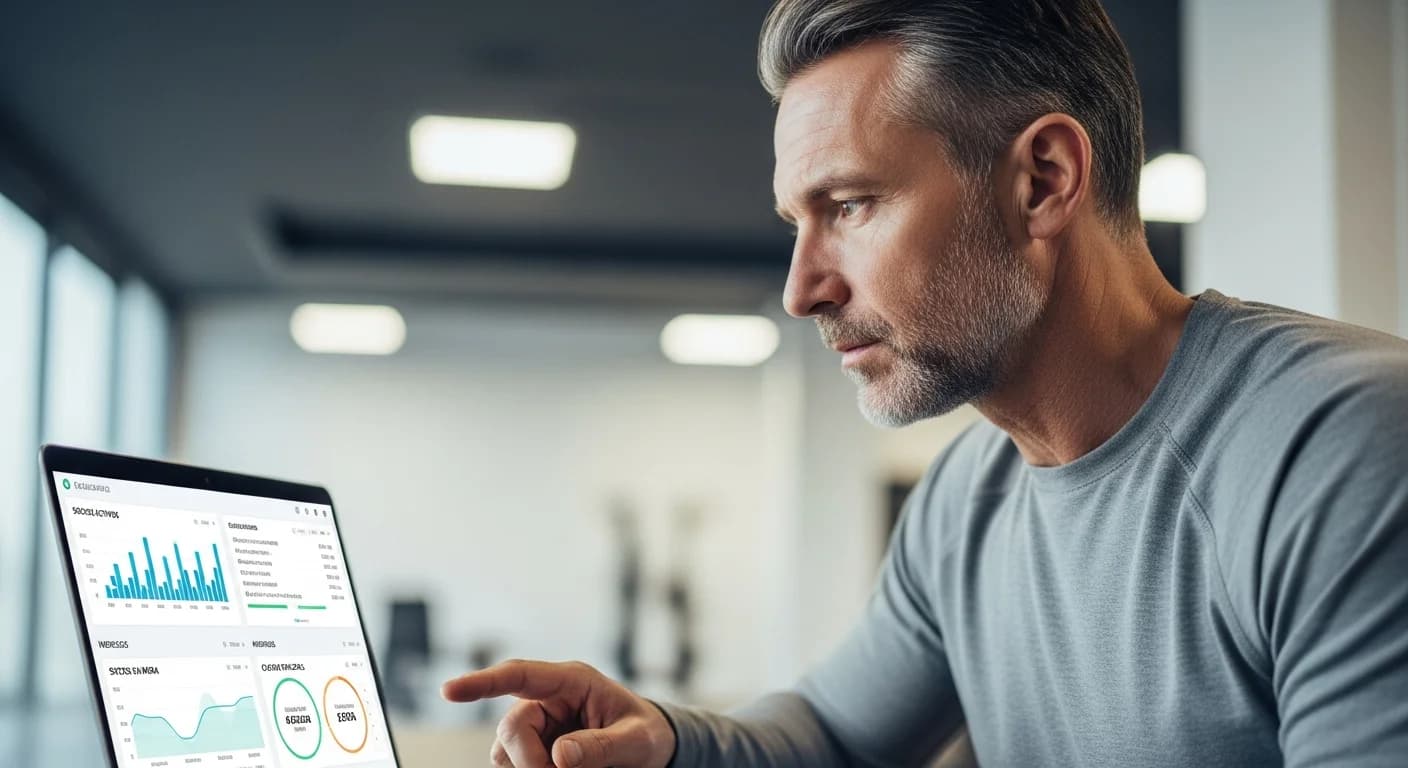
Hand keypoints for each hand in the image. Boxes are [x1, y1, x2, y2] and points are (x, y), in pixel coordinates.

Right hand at [442, 659, 676, 767]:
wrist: (654, 748)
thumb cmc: (648, 735)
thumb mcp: (637, 740)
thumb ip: (601, 746)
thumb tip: (559, 756)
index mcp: (572, 681)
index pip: (519, 675)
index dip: (482, 682)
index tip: (448, 691)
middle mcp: (549, 699)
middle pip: (512, 727)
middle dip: (529, 759)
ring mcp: (540, 724)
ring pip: (507, 750)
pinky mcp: (536, 747)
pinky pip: (513, 764)